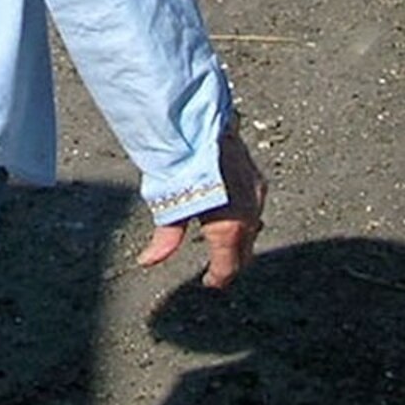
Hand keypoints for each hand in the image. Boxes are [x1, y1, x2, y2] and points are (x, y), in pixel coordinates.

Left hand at [138, 127, 266, 288]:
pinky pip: (254, 213)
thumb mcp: (168, 203)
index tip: (209, 282)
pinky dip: (244, 224)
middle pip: (244, 253)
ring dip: (239, 243)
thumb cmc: (181, 161)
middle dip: (230, 263)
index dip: (217, 278)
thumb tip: (147, 261)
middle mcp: (249, 214)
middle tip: (214, 269)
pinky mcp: (257, 181)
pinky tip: (230, 219)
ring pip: (252, 233)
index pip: (228, 266)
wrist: (200, 122)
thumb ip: (165, 237)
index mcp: (229, 226)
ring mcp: (256, 197)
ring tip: (221, 246)